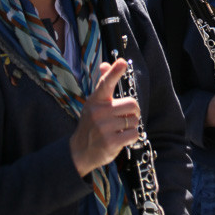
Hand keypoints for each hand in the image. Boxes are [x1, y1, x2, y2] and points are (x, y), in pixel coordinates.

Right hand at [69, 61, 139, 176]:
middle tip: (124, 118)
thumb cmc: (91, 124)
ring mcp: (104, 128)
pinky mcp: (111, 142)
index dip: (115, 72)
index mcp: (96, 100)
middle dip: (133, 112)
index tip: (121, 62)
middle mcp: (99, 112)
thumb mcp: (93, 104)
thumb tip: (105, 64)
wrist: (80, 151)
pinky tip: (121, 138)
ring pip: (135, 120)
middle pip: (132, 104)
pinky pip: (134, 133)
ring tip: (119, 130)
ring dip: (131, 126)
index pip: (106, 83)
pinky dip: (131, 136)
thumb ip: (103, 85)